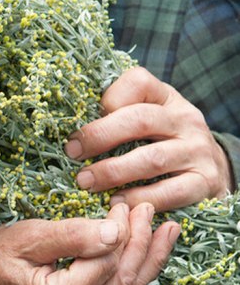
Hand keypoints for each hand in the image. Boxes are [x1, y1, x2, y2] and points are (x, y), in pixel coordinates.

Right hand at [0, 203, 178, 284]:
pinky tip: (145, 259)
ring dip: (147, 262)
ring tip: (166, 234)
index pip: (105, 263)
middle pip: (122, 281)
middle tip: (148, 210)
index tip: (124, 203)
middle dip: (141, 244)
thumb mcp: (25, 237)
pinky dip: (132, 278)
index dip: (122, 231)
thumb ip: (71, 235)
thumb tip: (115, 230)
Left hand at [65, 67, 231, 210]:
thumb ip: (115, 114)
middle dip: (100, 136)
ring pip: (152, 159)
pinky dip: (139, 197)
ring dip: (113, 172)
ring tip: (85, 181)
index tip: (81, 121)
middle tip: (72, 152)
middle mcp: (185, 119)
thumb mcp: (145, 116)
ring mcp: (198, 150)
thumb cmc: (161, 139)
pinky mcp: (205, 182)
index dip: (107, 99)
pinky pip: (170, 191)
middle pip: (139, 119)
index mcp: (166, 96)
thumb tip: (73, 130)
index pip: (137, 83)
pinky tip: (116, 201)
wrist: (212, 168)